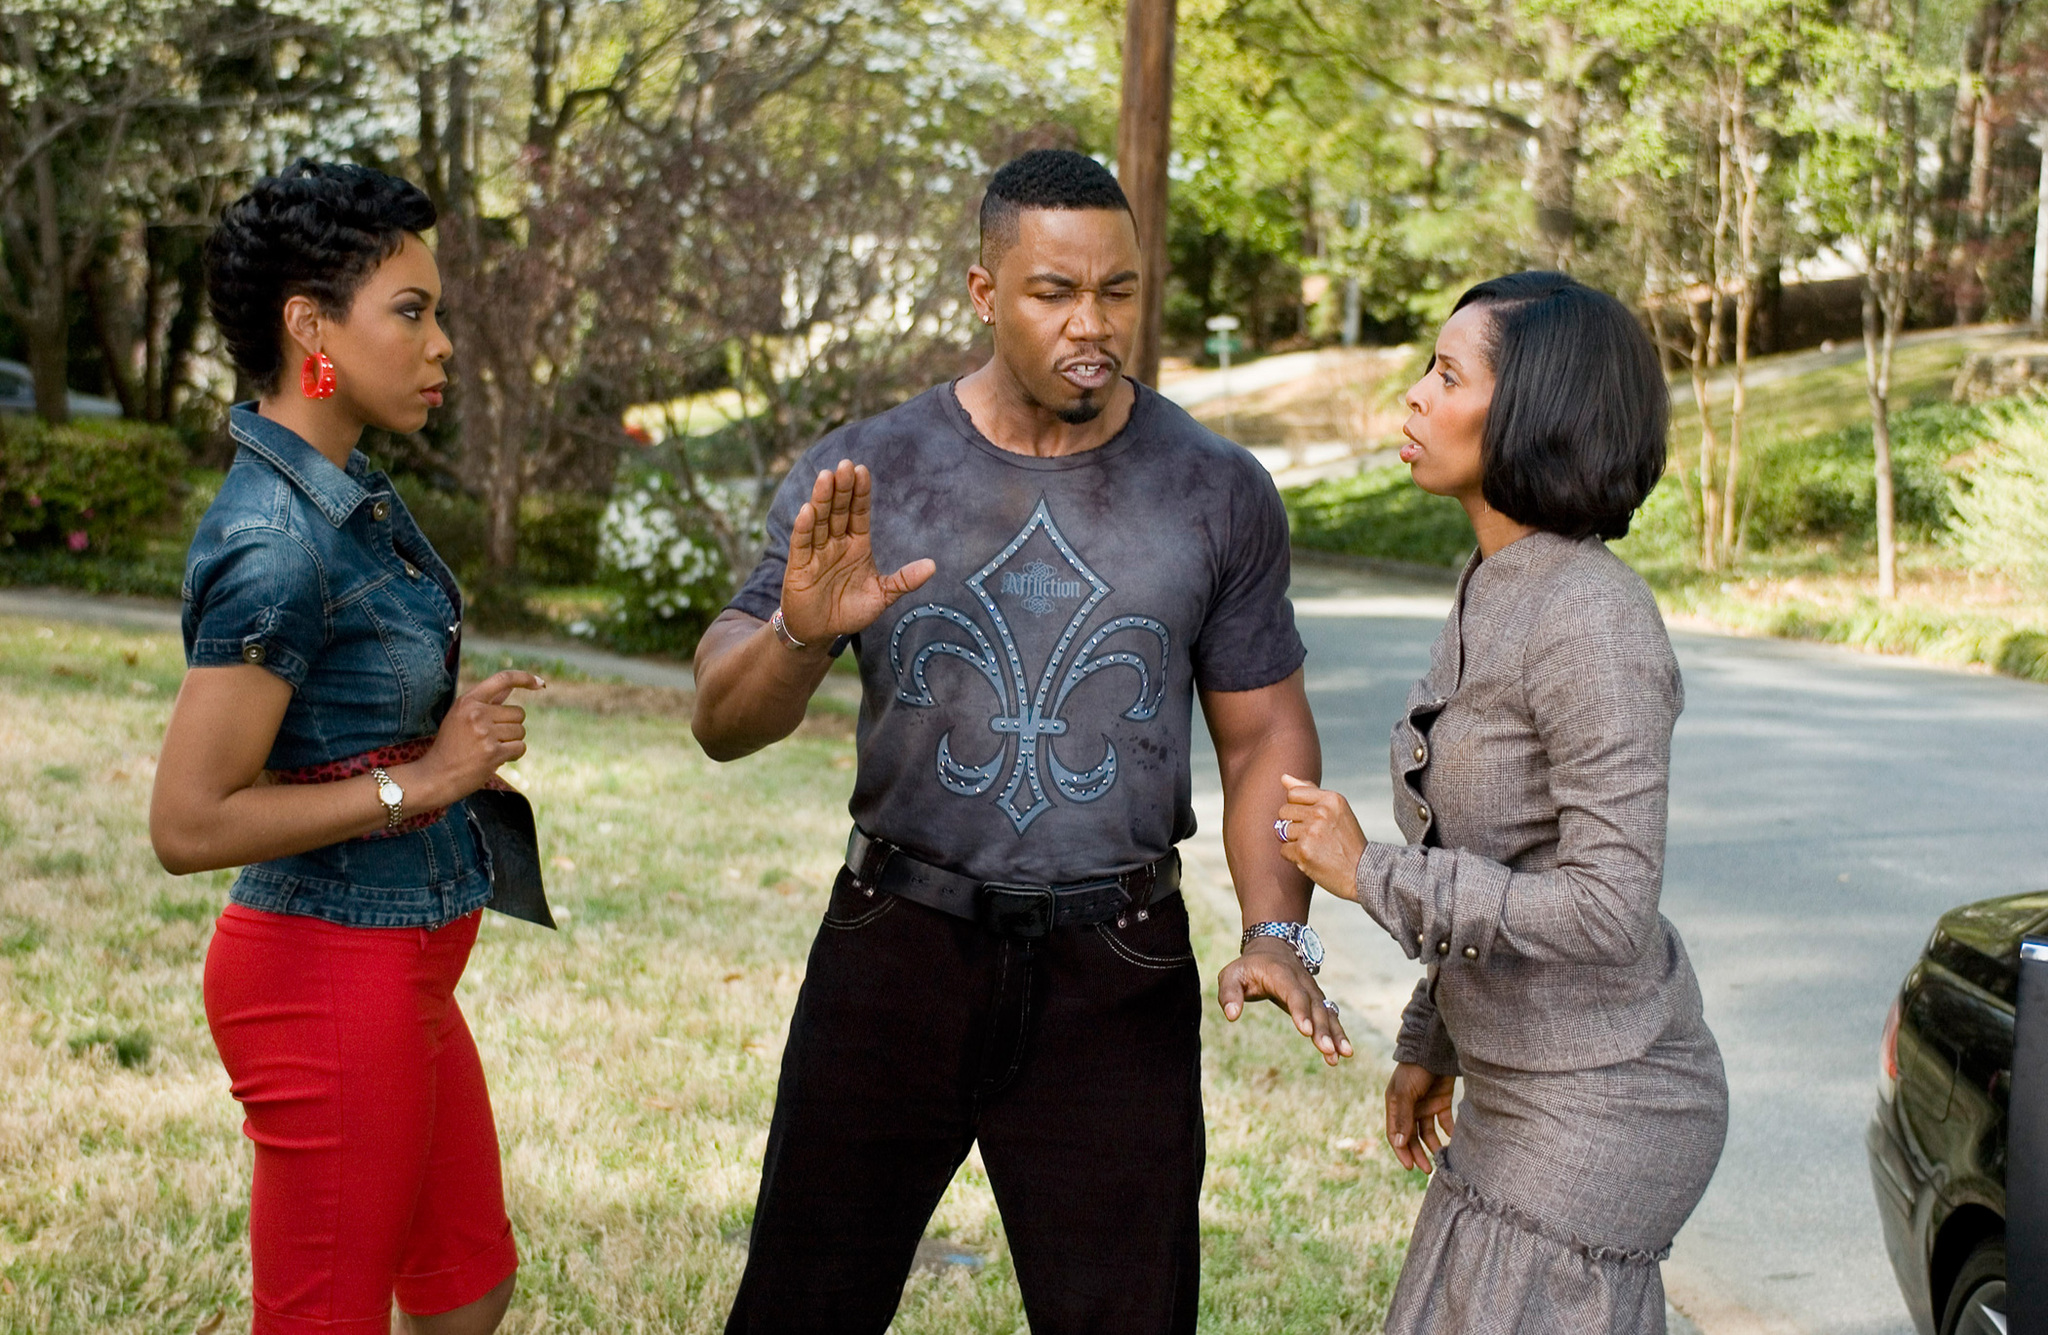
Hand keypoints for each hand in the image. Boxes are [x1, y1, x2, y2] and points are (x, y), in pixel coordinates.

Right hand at [410, 670, 543, 803]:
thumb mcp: (459, 717)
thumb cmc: (450, 746)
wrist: (435, 776)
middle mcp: (476, 713)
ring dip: (511, 742)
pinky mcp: (492, 753)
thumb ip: (485, 702)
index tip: (539, 683)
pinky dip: (513, 754)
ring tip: (489, 749)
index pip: (502, 679)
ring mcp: (485, 733)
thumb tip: (509, 688)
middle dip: (511, 727)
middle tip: (491, 738)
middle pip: (518, 713)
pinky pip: (520, 748)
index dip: (524, 678)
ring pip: (520, 731)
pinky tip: (496, 759)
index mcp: (467, 701)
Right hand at [780, 459, 936, 644]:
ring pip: (820, 521)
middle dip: (842, 489)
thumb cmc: (850, 611)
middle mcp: (836, 543)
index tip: (862, 470)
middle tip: (845, 465)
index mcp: (857, 544)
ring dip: (822, 500)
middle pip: (839, 511)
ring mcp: (816, 552)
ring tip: (826, 477)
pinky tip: (808, 510)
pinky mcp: (798, 566)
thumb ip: (904, 580)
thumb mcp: (882, 595)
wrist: (821, 632)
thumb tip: (933, 565)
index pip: (859, 512)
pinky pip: (801, 544)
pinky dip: (804, 528)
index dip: (860, 492)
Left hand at [1217, 937, 1353, 1065]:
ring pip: (1327, 1012)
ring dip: (1335, 1034)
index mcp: (1281, 975)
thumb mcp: (1231, 975)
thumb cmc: (1248, 967)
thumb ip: (1229, 993)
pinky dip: (1337, 1034)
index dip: (1301, 1011)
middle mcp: (1302, 982)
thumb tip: (1231, 1015)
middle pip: (1315, 1006)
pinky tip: (1343, 1053)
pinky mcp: (1317, 1001)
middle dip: (1322, 1029)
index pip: (1293, 993)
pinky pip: (1330, 1017)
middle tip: (1327, 1050)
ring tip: (1343, 1054)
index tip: (1307, 1032)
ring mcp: (1313, 991)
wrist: (1273, 948)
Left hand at [1275, 772, 1367, 900]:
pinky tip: (1312, 858)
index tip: (1314, 820)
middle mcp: (1322, 812)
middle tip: (1314, 837)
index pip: (1293, 794)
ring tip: (1315, 847)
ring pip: (1281, 831)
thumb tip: (1283, 777)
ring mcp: (1312, 832)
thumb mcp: (1335, 810)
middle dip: (1293, 825)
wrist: (1362, 873)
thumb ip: (1309, 791)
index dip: (1298, 808)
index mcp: (1331, 799)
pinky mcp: (1303, 851)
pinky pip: (1283, 849)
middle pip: (1284, 811)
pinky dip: (1294, 856)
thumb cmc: (1346, 840)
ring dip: (1293, 842)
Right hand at [1384, 1062, 1456, 1171]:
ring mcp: (1425, 1105)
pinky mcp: (1441, 1101)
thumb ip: (1404, 1118)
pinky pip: (1444, 1122)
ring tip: (1441, 1160)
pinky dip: (1448, 1132)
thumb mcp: (1406, 1093)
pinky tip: (1454, 1141)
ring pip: (1428, 1132)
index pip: (1396, 1134)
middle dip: (1418, 1154)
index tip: (1411, 1167)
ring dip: (1433, 1146)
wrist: (1436, 1048)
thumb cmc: (1416, 1069)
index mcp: (1395, 1106)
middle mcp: (1409, 1108)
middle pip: (1412, 1137)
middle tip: (1428, 1170)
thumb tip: (1399, 1144)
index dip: (1402, 1152)